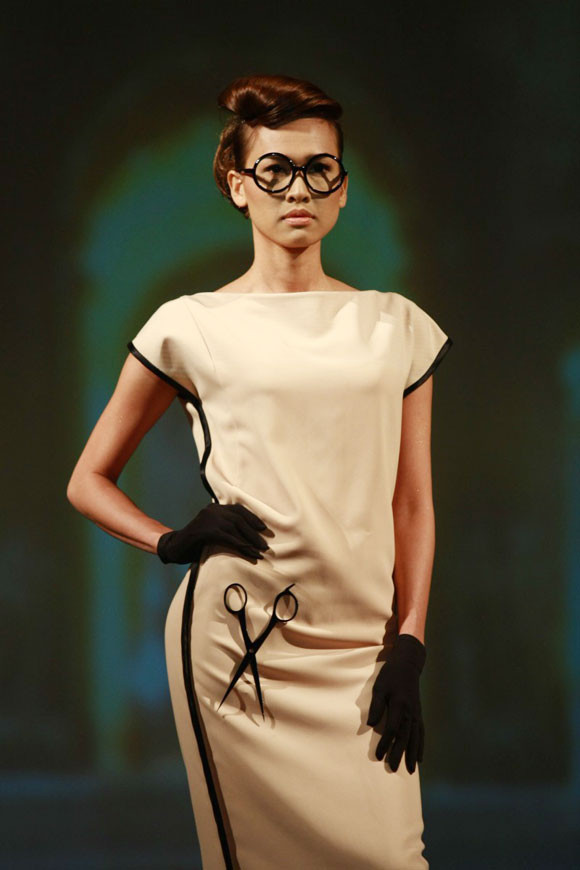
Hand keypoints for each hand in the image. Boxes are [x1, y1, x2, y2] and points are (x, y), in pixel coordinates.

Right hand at [156, 502, 270, 564]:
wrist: (174, 548)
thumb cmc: (194, 543)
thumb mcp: (212, 532)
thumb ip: (225, 529)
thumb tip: (247, 536)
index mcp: (214, 508)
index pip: (238, 509)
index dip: (252, 518)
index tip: (263, 528)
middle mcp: (212, 510)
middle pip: (239, 518)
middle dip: (254, 532)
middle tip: (264, 545)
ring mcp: (208, 519)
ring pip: (235, 527)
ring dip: (250, 540)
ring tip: (260, 550)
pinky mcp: (205, 530)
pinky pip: (227, 537)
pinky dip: (241, 546)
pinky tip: (249, 553)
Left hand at [366, 633, 425, 773]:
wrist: (408, 664)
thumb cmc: (391, 675)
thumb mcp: (379, 687)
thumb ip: (376, 706)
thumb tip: (371, 725)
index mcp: (400, 705)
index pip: (392, 729)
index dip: (385, 744)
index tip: (378, 756)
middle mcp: (410, 712)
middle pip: (405, 737)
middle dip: (399, 754)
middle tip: (394, 769)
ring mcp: (416, 714)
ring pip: (415, 738)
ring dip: (412, 754)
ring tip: (410, 770)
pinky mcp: (419, 713)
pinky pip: (421, 733)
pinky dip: (420, 746)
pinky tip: (420, 757)